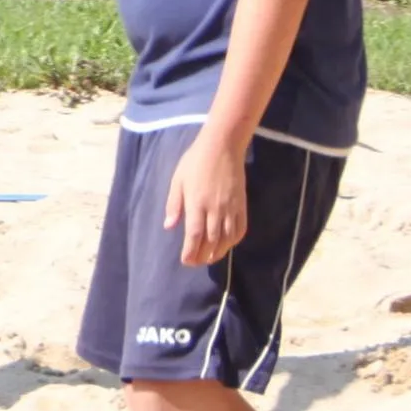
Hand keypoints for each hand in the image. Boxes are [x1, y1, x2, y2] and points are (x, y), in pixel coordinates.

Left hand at [164, 131, 248, 266]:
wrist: (222, 147)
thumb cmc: (195, 161)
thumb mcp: (178, 180)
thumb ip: (174, 204)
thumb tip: (169, 227)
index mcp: (197, 203)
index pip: (194, 235)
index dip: (190, 251)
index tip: (186, 260)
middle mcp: (215, 209)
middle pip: (211, 241)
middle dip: (203, 256)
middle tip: (196, 262)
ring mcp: (230, 208)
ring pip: (226, 238)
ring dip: (218, 252)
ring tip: (210, 258)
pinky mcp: (242, 205)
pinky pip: (240, 229)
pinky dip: (234, 241)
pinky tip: (227, 245)